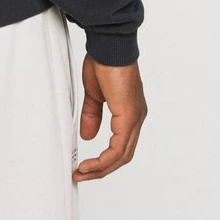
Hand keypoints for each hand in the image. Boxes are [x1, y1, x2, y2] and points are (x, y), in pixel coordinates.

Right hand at [72, 55, 146, 180]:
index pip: (121, 144)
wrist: (109, 45)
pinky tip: (91, 163)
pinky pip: (118, 147)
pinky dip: (104, 159)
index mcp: (130, 111)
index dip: (104, 158)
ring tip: (83, 172)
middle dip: (102, 169)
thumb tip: (89, 136)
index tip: (85, 165)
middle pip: (123, 155)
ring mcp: (135, 117)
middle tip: (83, 174)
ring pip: (122, 155)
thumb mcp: (94, 92)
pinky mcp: (129, 116)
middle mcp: (136, 117)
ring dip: (102, 168)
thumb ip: (92, 114)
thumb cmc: (103, 60)